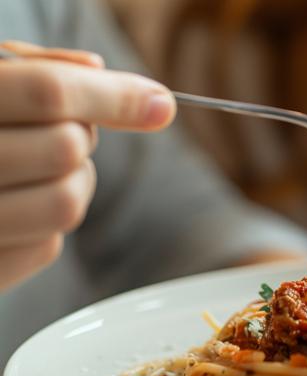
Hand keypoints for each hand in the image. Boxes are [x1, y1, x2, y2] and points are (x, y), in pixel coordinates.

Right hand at [0, 40, 175, 290]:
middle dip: (78, 138)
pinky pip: (48, 246)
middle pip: (67, 147)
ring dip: (73, 184)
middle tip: (56, 133)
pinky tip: (17, 207)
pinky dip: (47, 225)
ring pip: (68, 202)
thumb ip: (37, 69)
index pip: (50, 93)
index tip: (160, 104)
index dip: (114, 97)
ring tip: (40, 171)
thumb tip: (101, 70)